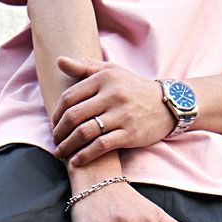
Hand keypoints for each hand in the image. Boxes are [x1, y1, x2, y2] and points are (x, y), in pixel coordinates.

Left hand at [51, 57, 176, 166]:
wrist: (168, 104)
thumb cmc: (134, 88)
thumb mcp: (112, 71)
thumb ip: (85, 67)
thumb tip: (59, 61)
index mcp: (104, 78)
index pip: (70, 97)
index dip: (56, 113)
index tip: (54, 125)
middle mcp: (112, 95)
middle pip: (74, 116)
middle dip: (59, 132)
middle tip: (55, 141)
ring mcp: (121, 115)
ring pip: (85, 132)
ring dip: (68, 146)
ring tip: (61, 153)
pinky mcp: (129, 134)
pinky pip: (101, 146)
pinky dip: (85, 155)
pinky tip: (76, 161)